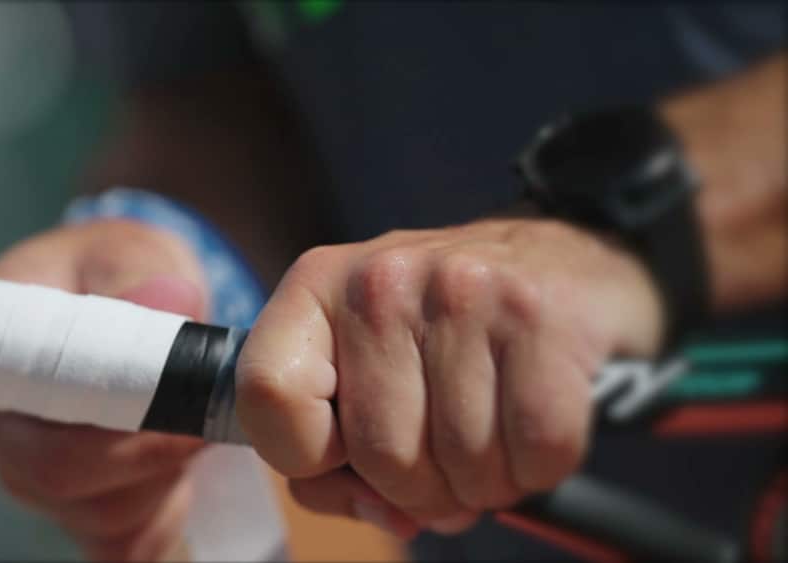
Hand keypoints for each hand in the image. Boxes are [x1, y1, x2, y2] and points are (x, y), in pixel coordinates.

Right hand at [0, 220, 208, 560]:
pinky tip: (180, 463)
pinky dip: (167, 508)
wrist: (126, 297)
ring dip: (166, 476)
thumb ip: (144, 276)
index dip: (119, 433)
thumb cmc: (115, 270)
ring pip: (105, 517)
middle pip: (66, 483)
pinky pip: (127, 541)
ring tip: (190, 419)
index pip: (38, 434)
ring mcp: (33, 480)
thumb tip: (170, 301)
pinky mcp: (77, 511)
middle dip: (155, 455)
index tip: (186, 408)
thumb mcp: (130, 252)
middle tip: (209, 414)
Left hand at [236, 219, 662, 535]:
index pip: (267, 397)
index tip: (345, 451)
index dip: (307, 457)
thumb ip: (337, 454)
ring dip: (485, 481)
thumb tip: (382, 512)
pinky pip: (537, 450)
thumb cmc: (445, 333)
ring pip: (462, 465)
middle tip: (445, 456)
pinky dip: (539, 467)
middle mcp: (381, 280)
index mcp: (316, 289)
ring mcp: (462, 291)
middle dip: (422, 488)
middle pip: (381, 456)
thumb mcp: (364, 366)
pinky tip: (532, 426)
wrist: (558, 263)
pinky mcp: (539, 315)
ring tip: (493, 432)